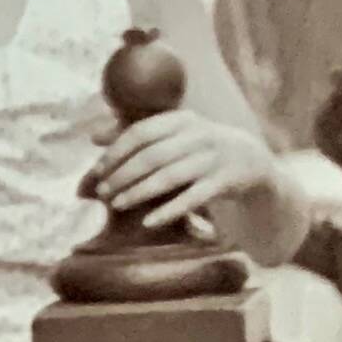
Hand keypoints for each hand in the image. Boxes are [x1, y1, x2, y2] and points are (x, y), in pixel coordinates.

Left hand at [89, 110, 273, 229]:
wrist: (249, 160)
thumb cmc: (197, 148)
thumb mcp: (172, 134)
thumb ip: (134, 133)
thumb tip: (93, 136)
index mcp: (182, 119)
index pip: (141, 132)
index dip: (116, 151)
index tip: (98, 169)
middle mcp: (199, 135)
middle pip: (152, 155)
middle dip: (123, 174)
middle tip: (102, 192)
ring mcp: (213, 159)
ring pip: (169, 177)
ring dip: (139, 192)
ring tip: (117, 204)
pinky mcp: (224, 182)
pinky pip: (192, 199)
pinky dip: (168, 210)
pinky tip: (148, 222)